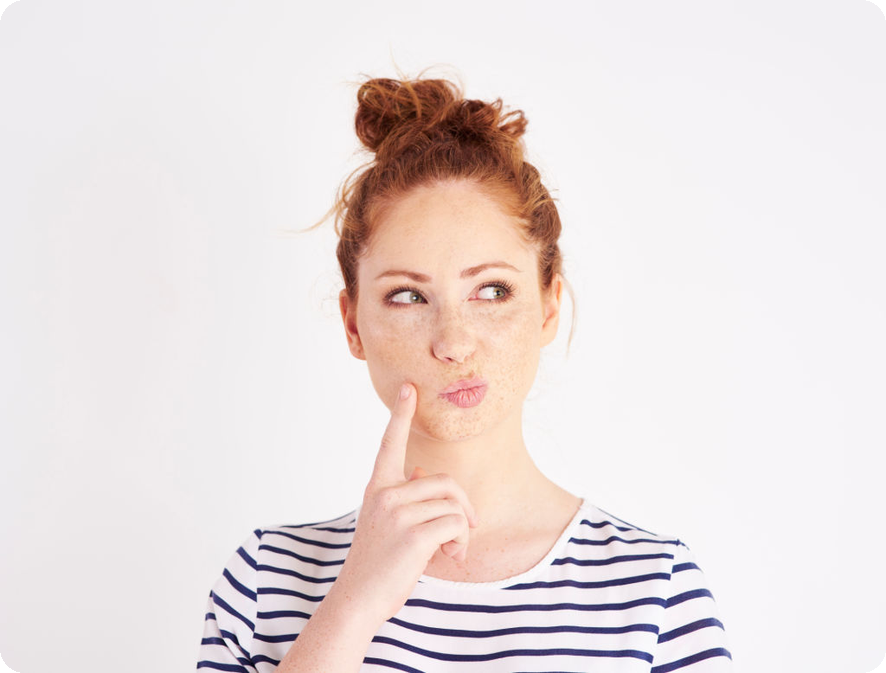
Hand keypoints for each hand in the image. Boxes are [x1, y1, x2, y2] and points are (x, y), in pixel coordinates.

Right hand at [332, 382, 478, 624]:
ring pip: (453, 504)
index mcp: (378, 487)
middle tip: (466, 528)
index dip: (401, 415)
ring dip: (462, 530)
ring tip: (452, 550)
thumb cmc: (377, 563)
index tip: (409, 388)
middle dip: (463, 505)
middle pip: (445, 482)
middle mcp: (385, 494)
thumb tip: (422, 472)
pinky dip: (461, 543)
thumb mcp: (386, 523)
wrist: (359, 600)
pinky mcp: (414, 535)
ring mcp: (398, 513)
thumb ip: (404, 495)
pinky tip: (450, 558)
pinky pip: (456, 524)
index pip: (390, 444)